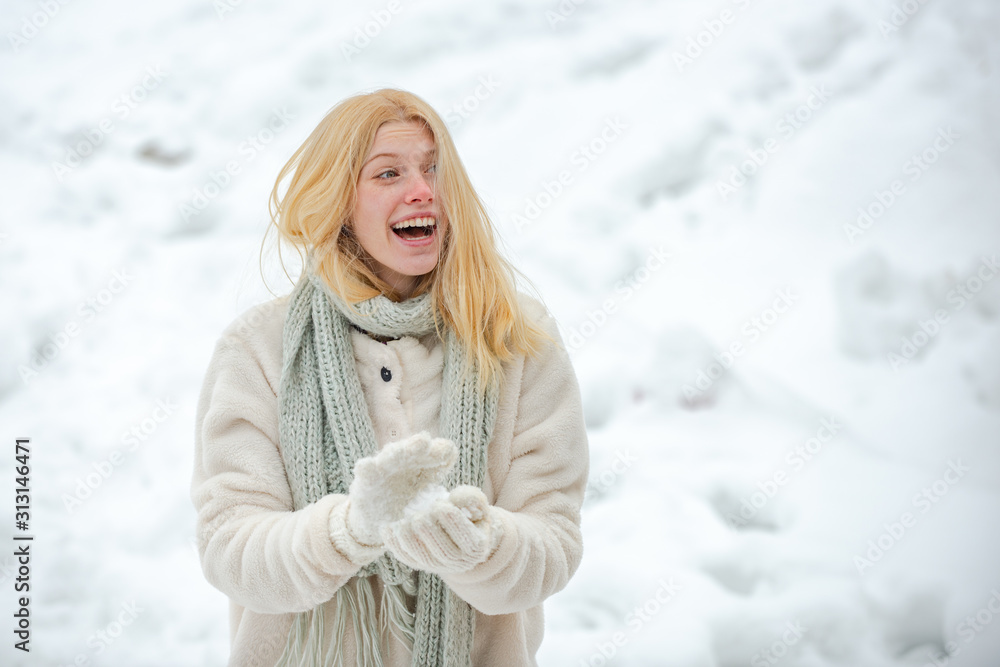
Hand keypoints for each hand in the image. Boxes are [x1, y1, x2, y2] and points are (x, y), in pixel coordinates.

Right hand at [344, 431, 457, 547]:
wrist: (377, 522)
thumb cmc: (408, 507)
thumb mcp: (428, 498)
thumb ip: (444, 489)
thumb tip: (465, 489)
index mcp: (422, 466)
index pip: (433, 454)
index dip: (440, 452)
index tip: (448, 453)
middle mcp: (403, 463)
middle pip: (412, 451)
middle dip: (418, 446)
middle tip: (425, 441)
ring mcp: (383, 471)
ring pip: (390, 457)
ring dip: (397, 452)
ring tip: (400, 450)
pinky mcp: (365, 483)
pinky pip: (365, 474)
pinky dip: (366, 469)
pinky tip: (366, 466)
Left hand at [381, 485, 503, 573]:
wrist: (464, 535)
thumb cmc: (471, 516)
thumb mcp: (478, 505)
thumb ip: (471, 499)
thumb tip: (453, 498)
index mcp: (475, 547)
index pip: (464, 536)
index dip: (451, 520)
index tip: (440, 505)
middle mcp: (458, 562)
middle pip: (442, 551)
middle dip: (428, 532)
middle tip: (419, 516)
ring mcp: (438, 566)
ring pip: (423, 558)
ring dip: (409, 540)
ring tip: (402, 523)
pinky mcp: (421, 565)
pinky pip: (406, 558)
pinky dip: (394, 545)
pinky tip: (386, 528)